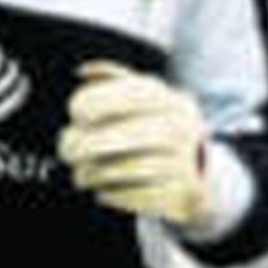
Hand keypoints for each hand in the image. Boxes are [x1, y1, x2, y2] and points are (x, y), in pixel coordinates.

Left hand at [58, 62, 210, 225]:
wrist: (200, 174)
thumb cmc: (158, 127)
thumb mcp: (146, 97)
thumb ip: (113, 79)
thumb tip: (82, 71)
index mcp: (169, 101)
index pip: (130, 95)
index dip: (96, 101)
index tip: (76, 112)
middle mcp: (179, 129)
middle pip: (123, 135)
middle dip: (85, 144)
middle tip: (66, 150)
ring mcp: (183, 162)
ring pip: (125, 169)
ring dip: (93, 173)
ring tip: (81, 175)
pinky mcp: (180, 194)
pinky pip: (135, 196)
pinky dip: (111, 194)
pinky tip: (102, 191)